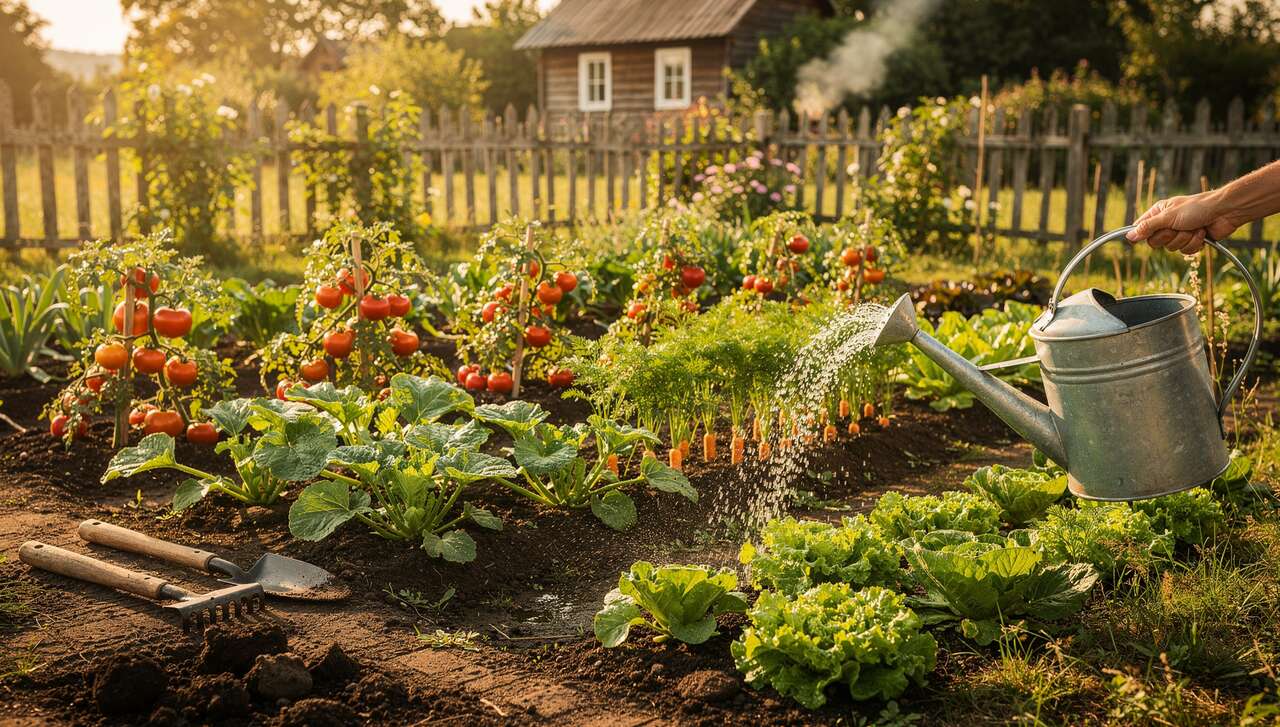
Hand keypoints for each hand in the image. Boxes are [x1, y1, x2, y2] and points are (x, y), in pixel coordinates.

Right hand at [1125, 192, 1239, 252]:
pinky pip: (1185, 252)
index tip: (1135, 241)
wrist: (1225, 212)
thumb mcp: (1169, 216)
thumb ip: (1148, 227)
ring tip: (1194, 228)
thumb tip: (1129, 235)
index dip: (1140, 235)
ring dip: (1185, 239)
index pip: (1141, 228)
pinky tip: (1202, 234)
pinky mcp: (1192, 241)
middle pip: (1155, 242)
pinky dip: (1194, 243)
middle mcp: (1167, 223)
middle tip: (1178, 227)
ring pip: (1172, 248)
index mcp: (1159, 213)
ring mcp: (1180, 233)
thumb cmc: (1198, 208)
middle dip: (1170, 237)